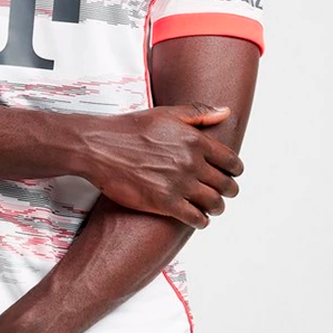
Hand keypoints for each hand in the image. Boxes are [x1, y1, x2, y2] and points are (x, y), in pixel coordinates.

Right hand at [82, 102, 241, 227]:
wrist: (98, 147)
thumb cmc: (129, 129)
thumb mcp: (166, 114)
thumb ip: (199, 113)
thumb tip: (226, 112)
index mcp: (195, 140)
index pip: (231, 161)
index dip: (235, 170)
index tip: (231, 174)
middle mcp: (191, 162)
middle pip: (226, 185)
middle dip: (228, 191)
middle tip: (223, 193)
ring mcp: (179, 184)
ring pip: (214, 203)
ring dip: (216, 207)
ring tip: (211, 207)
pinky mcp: (164, 203)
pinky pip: (196, 218)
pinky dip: (200, 220)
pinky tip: (196, 217)